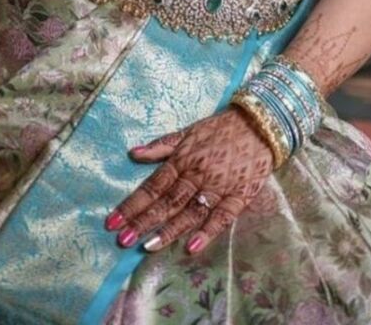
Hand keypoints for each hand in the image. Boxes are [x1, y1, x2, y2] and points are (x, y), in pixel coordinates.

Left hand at [104, 107, 273, 254]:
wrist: (259, 124)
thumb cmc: (219, 129)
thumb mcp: (187, 132)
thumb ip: (161, 146)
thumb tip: (133, 153)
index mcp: (182, 160)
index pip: (152, 186)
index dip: (132, 204)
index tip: (112, 222)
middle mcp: (196, 175)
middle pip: (166, 202)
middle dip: (143, 221)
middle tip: (122, 240)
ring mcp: (218, 187)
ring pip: (189, 211)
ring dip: (169, 229)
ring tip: (147, 247)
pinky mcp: (239, 196)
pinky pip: (222, 216)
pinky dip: (208, 231)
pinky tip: (192, 246)